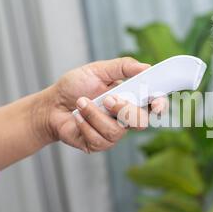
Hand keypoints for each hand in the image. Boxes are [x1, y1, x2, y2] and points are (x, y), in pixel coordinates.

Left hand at [42, 57, 165, 152]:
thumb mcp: (98, 70)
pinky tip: (77, 117)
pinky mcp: (99, 144)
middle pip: (141, 122)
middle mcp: (126, 117)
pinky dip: (85, 124)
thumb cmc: (75, 86)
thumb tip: (146, 67)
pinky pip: (99, 139)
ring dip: (95, 115)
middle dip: (123, 109)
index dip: (160, 105)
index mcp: (131, 98)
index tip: (155, 103)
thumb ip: (123, 67)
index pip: (154, 104)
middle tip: (107, 99)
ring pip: (116, 131)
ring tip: (81, 103)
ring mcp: (114, 133)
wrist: (52, 104)